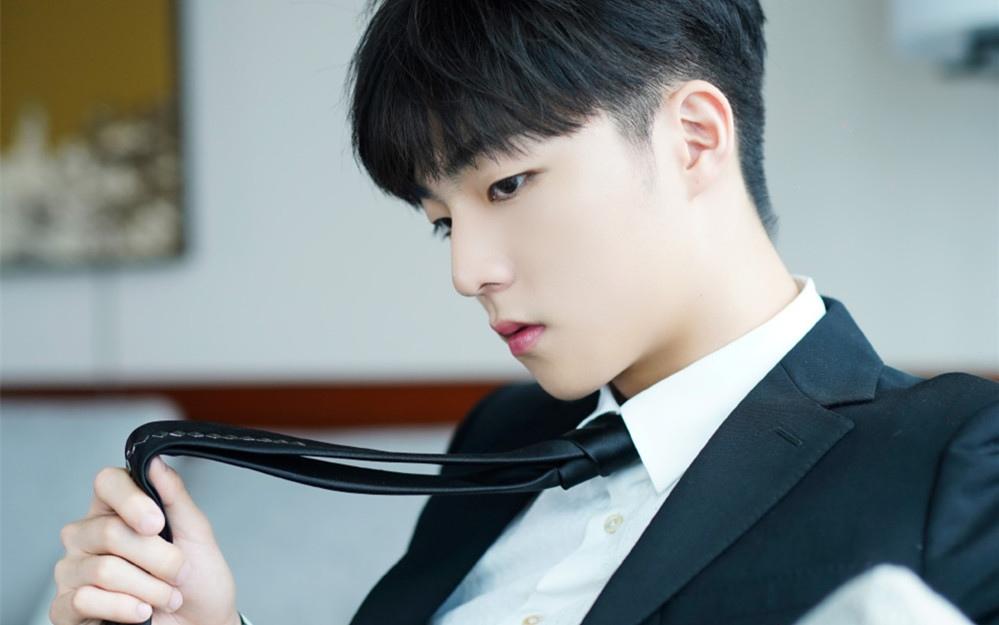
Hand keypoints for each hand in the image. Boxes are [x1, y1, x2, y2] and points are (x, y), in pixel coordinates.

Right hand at [51, 455, 240, 624]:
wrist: (201, 624)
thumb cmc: (198, 580)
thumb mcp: (196, 533)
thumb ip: (174, 495)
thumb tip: (154, 462)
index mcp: (116, 510)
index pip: (106, 483)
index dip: (132, 500)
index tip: (158, 524)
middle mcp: (87, 536)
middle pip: (109, 531)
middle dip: (158, 557)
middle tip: (178, 571)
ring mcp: (73, 572)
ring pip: (102, 570)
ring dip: (149, 588)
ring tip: (166, 596)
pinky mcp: (67, 608)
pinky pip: (84, 600)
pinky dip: (124, 608)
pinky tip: (141, 613)